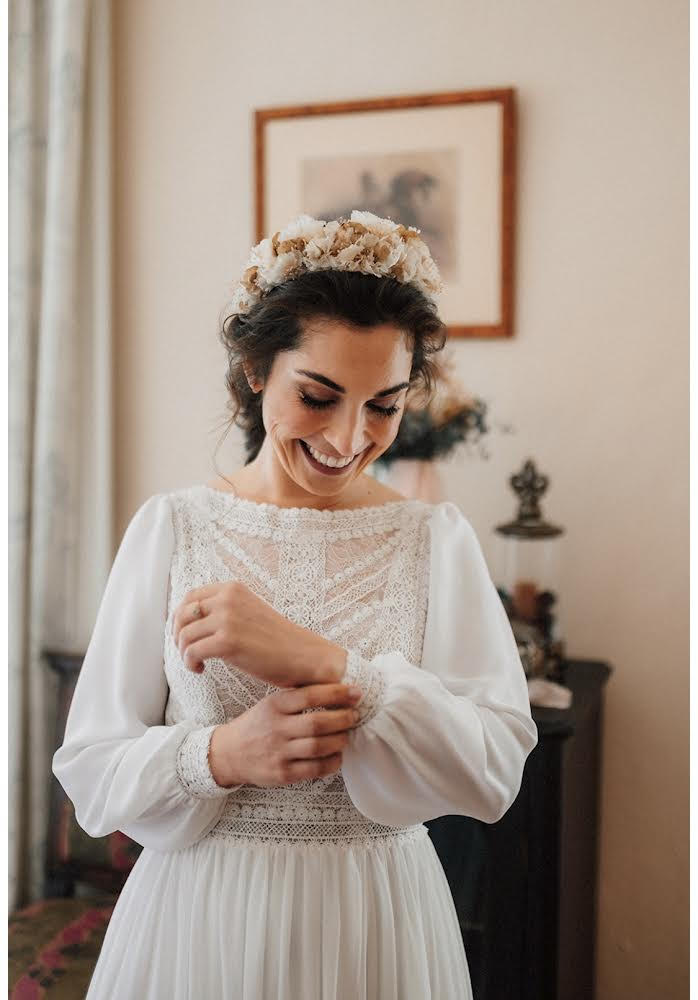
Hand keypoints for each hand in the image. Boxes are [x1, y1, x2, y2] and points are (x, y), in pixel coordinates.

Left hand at [172, 580, 346, 687]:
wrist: (302, 655)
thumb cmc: (275, 640)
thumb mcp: (248, 612)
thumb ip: (223, 609)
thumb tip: (188, 620)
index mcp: (233, 589)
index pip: (190, 597)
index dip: (181, 617)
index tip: (184, 634)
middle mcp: (228, 598)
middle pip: (182, 614)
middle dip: (178, 635)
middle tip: (186, 652)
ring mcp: (227, 618)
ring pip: (184, 635)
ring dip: (184, 653)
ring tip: (196, 663)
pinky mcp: (227, 642)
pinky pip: (192, 652)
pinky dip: (190, 663)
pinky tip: (201, 669)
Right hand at [208, 682, 362, 787]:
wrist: (229, 753)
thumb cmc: (257, 724)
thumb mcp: (270, 703)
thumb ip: (298, 697)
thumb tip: (337, 688)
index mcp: (274, 705)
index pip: (309, 696)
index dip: (336, 693)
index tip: (355, 692)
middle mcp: (276, 728)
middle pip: (317, 723)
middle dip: (343, 718)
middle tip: (354, 716)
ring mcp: (278, 753)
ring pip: (318, 747)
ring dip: (340, 740)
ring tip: (346, 734)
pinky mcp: (282, 774)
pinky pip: (314, 769)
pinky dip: (332, 762)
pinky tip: (337, 755)